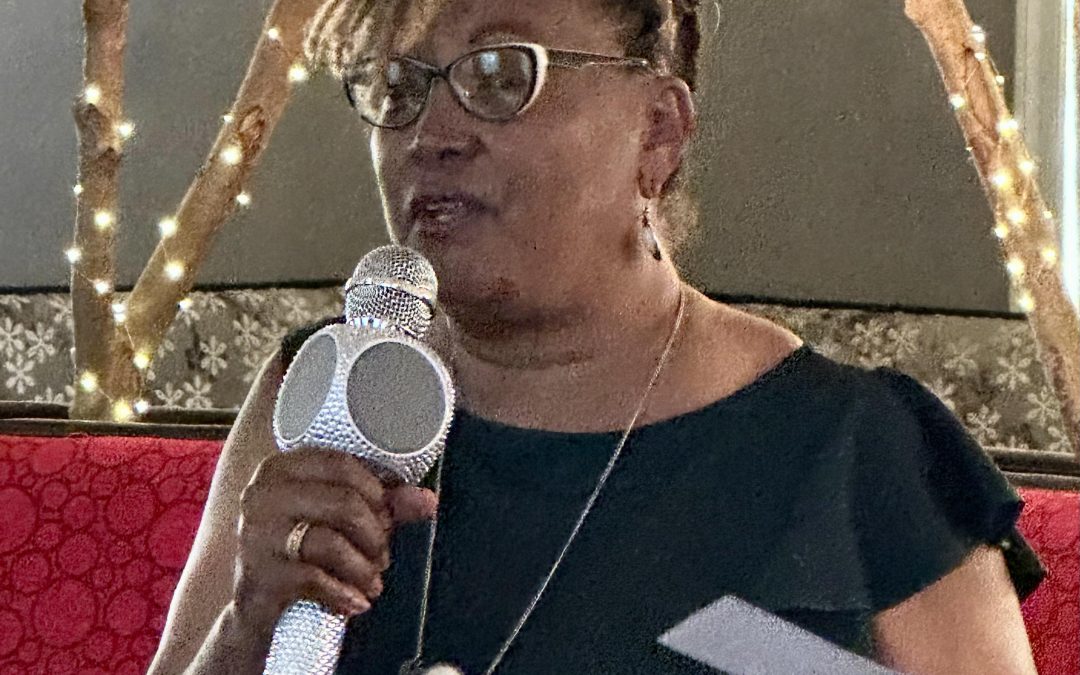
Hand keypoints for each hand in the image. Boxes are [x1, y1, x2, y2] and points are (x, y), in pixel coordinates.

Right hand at [232, 448, 437, 631]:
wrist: (258, 607)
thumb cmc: (302, 552)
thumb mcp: (341, 522)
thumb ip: (385, 505)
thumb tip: (428, 501)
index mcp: (281, 469)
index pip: (342, 464)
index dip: (377, 490)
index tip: (389, 514)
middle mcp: (262, 495)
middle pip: (345, 503)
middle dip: (375, 535)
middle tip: (381, 556)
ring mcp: (256, 536)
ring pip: (332, 543)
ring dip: (364, 568)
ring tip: (371, 581)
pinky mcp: (259, 576)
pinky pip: (315, 580)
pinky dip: (344, 594)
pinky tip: (353, 602)